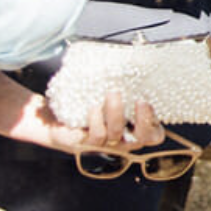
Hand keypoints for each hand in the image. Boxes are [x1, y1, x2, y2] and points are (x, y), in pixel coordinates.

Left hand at [35, 89, 167, 156]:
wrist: (55, 120)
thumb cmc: (88, 104)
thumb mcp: (109, 97)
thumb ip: (125, 90)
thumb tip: (135, 64)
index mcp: (133, 131)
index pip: (154, 136)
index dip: (154, 122)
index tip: (145, 100)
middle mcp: (122, 142)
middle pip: (142, 140)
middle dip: (144, 120)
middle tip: (140, 101)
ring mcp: (104, 146)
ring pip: (116, 134)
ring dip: (116, 112)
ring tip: (112, 92)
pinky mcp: (85, 146)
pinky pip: (96, 135)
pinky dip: (96, 119)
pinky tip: (92, 106)